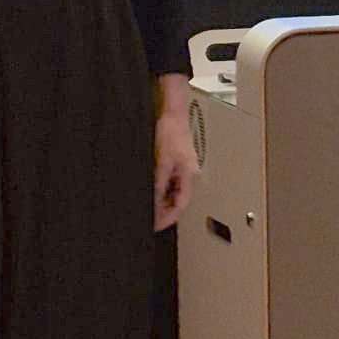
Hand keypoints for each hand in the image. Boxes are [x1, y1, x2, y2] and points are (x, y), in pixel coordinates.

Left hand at [153, 104, 198, 231]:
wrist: (173, 113)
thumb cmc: (171, 130)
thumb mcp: (161, 161)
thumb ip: (158, 183)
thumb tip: (153, 200)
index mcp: (189, 175)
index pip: (181, 205)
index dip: (168, 218)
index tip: (156, 225)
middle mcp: (189, 174)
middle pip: (178, 200)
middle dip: (164, 211)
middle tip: (150, 219)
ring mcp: (184, 168)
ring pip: (174, 192)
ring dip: (162, 201)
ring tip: (148, 208)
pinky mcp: (177, 162)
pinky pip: (170, 182)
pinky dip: (161, 190)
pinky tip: (151, 192)